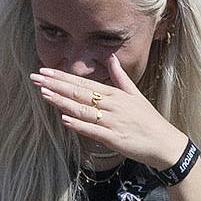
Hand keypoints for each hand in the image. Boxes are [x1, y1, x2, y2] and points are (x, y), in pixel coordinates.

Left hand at [27, 65, 181, 170]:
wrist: (165, 143)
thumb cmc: (148, 119)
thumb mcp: (135, 94)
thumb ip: (120, 76)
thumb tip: (111, 57)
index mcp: (115, 94)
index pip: (83, 82)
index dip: (62, 77)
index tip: (45, 71)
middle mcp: (112, 105)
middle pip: (79, 93)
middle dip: (55, 85)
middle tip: (35, 78)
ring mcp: (112, 121)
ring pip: (83, 110)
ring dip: (62, 102)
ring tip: (44, 94)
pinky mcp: (114, 138)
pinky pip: (93, 130)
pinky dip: (78, 125)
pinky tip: (64, 119)